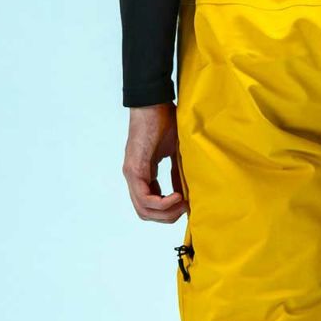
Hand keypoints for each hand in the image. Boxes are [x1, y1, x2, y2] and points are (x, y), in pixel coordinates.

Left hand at [122, 104, 187, 222]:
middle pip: (145, 213)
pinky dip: (163, 203)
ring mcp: (132, 174)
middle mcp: (134, 177)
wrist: (153, 103)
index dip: (169, 211)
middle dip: (168, 217)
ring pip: (144, 210)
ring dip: (166, 213)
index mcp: (143, 174)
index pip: (150, 205)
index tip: (188, 205)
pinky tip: (178, 196)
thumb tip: (187, 194)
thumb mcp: (175, 153)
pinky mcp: (134, 170)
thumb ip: (177, 174)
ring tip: (184, 203)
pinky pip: (146, 199)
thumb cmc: (164, 121)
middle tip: (187, 209)